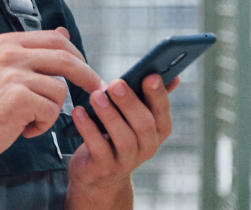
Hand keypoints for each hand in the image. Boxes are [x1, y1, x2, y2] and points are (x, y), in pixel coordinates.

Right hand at [0, 27, 101, 167]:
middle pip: (65, 57)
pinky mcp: (19, 97)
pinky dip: (43, 125)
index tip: (86, 69)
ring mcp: (13, 74)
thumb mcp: (4, 70)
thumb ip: (34, 52)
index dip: (77, 54)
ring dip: (51, 111)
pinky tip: (23, 129)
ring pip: (59, 90)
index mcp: (6, 42)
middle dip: (86, 74)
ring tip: (28, 120)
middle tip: (96, 88)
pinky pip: (51, 110)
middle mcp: (9, 53)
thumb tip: (65, 33)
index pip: (54, 39)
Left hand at [66, 74, 178, 203]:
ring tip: (95, 96)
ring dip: (109, 115)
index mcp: (158, 129)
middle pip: (144, 124)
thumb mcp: (133, 117)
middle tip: (116, 84)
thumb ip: (148, 96)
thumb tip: (172, 75)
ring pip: (123, 138)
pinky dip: (88, 129)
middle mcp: (148, 146)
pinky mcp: (105, 168)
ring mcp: (127, 160)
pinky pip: (99, 148)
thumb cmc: (116, 135)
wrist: (98, 174)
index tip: (149, 75)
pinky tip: (78, 112)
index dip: (158, 94)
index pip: (163, 110)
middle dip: (130, 102)